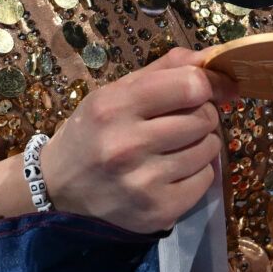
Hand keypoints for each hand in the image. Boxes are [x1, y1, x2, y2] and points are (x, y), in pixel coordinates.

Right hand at [39, 46, 243, 233]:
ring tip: (176, 146)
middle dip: (202, 114)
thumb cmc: (92, 131)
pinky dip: (197, 173)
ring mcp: (143, 182)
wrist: (58, 187)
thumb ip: (166, 69)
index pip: (190, 86)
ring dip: (201, 144)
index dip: (207, 85)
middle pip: (204, 118)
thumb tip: (214, 60)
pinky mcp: (158, 211)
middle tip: (182, 120)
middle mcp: (128, 145)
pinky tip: (173, 171)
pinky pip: (205, 180)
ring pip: (209, 149)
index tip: (208, 89)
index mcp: (115, 106)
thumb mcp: (116, 91)